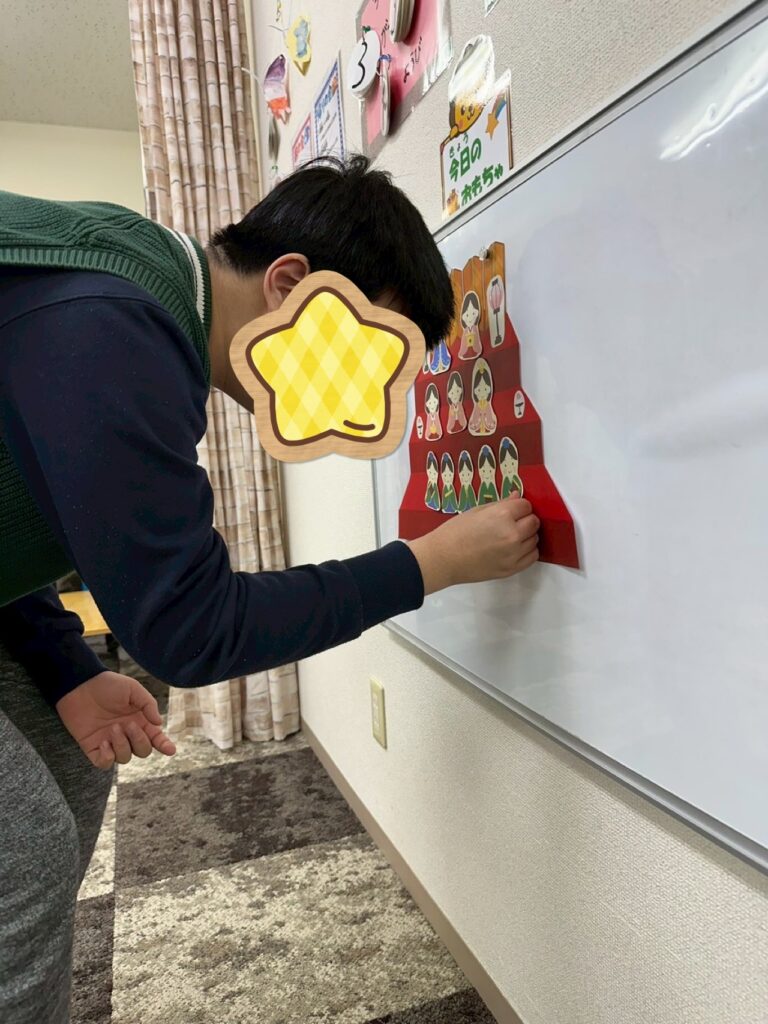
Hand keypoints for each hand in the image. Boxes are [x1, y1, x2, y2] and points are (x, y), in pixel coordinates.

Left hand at [56, 671, 175, 769]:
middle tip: (128, 724)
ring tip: (113, 728)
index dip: (165, 745)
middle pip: (143, 751)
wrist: (80, 686)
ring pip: (125, 758)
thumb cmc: (107, 685)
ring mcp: (111, 742)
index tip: (170, 750)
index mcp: (140, 721)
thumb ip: (148, 705)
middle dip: (139, 740)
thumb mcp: (133, 689)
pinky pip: (105, 763)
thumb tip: (159, 723)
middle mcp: (127, 734)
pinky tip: (104, 743)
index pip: (156, 738)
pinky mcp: (94, 748)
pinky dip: (107, 757)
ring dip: (122, 745)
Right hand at [406, 495, 539, 594]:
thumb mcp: (477, 511)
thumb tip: (517, 496)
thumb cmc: (455, 532)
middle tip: (511, 523)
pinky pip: (532, 556)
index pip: (526, 506)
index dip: (518, 507)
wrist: (443, 559)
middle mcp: (512, 534)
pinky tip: (514, 549)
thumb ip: (501, 504)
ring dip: (526, 535)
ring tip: (510, 537)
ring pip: (534, 539)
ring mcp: (514, 553)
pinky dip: (527, 551)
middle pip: (534, 522)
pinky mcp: (512, 569)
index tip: (510, 511)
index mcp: (502, 515)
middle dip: (525, 520)